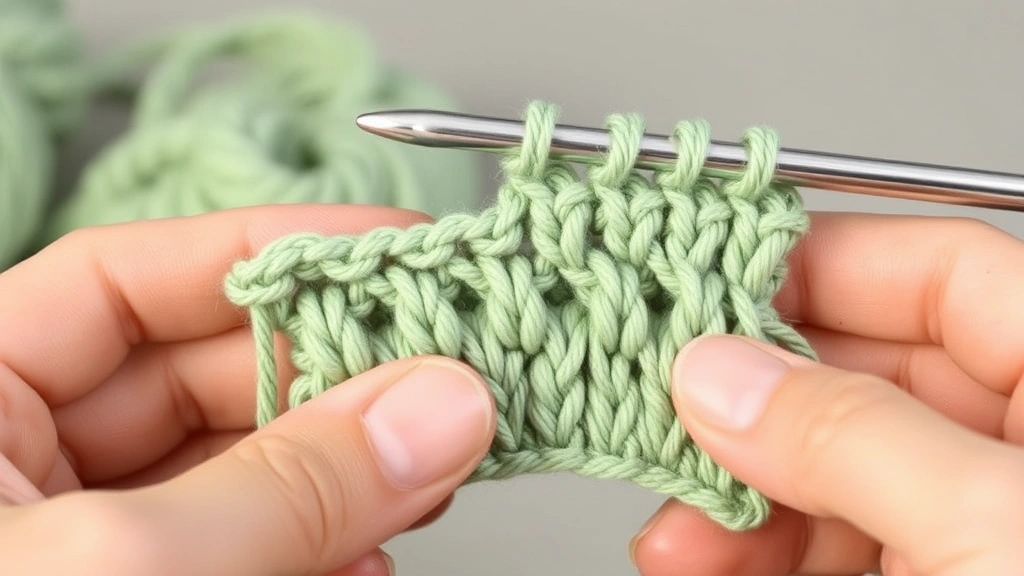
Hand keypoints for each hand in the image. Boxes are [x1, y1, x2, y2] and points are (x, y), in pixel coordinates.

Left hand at [0, 205, 496, 575]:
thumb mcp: (119, 565)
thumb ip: (284, 484)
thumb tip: (438, 408)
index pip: (124, 279)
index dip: (265, 252)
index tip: (388, 251)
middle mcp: (19, 460)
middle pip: (205, 376)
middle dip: (334, 381)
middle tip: (443, 376)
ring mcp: (76, 539)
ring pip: (238, 470)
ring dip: (344, 474)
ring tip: (429, 472)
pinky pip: (237, 549)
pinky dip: (315, 550)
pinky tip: (369, 556)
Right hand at [630, 213, 1023, 574]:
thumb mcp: (989, 527)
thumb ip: (850, 436)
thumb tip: (719, 375)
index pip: (942, 271)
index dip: (819, 267)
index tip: (710, 287)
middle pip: (867, 375)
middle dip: (754, 409)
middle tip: (672, 412)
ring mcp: (991, 517)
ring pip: (840, 467)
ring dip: (741, 491)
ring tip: (679, 523)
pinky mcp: (949, 575)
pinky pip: (842, 538)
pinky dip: (767, 547)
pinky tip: (712, 559)